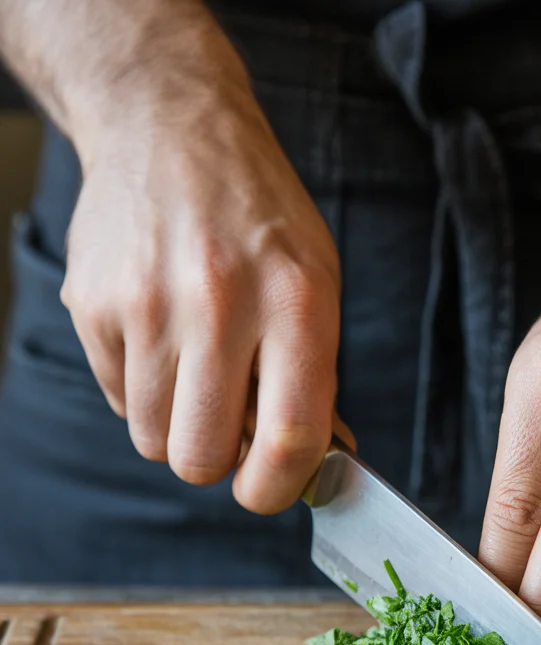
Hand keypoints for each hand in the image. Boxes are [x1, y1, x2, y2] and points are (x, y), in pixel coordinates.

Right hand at [60, 29, 340, 513]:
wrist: (170, 129)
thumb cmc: (259, 219)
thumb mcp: (316, 281)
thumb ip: (316, 377)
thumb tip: (318, 465)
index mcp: (296, 301)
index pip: (289, 437)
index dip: (278, 487)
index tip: (270, 490)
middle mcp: (220, 302)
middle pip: (202, 458)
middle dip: (217, 460)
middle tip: (228, 423)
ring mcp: (147, 303)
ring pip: (154, 440)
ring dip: (178, 425)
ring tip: (196, 369)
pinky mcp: (92, 304)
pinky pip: (118, 400)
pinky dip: (142, 389)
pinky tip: (161, 335)